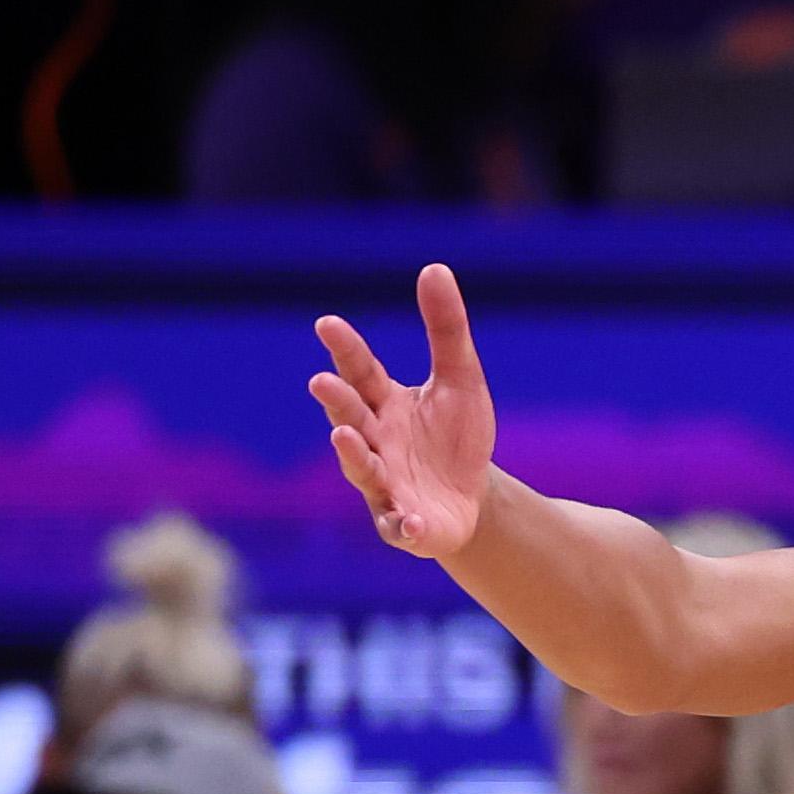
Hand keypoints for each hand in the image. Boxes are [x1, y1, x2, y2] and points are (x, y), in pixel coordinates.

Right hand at [310, 264, 497, 561]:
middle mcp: (375, 441)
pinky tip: (412, 522)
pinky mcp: (405, 525)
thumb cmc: (455, 437)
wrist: (471, 499)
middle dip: (338, 401)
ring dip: (353, 455)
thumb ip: (446, 330)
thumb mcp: (461, 380)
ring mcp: (384, 484)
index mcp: (383, 403)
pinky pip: (399, 526)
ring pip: (363, 469)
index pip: (360, 371)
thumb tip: (435, 267)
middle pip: (351, 417)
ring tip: (345, 437)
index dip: (345, 349)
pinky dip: (404, 525)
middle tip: (322, 381)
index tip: (328, 323)